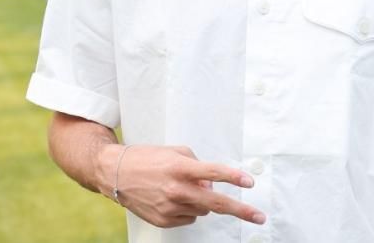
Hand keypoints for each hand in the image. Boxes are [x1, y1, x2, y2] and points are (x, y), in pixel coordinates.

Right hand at [100, 144, 265, 228]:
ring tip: (184, 189)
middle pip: (216, 203)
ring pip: (203, 210)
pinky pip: (189, 218)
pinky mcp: (164, 220)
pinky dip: (188, 209)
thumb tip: (211, 186)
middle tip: (259, 217)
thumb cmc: (146, 159)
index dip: (234, 178)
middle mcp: (176, 189)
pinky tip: (173, 198)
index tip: (249, 183)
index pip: (214, 173)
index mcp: (180, 168)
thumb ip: (198, 166)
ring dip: (203, 201)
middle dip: (240, 210)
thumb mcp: (174, 152)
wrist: (114, 173)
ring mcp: (170, 208)